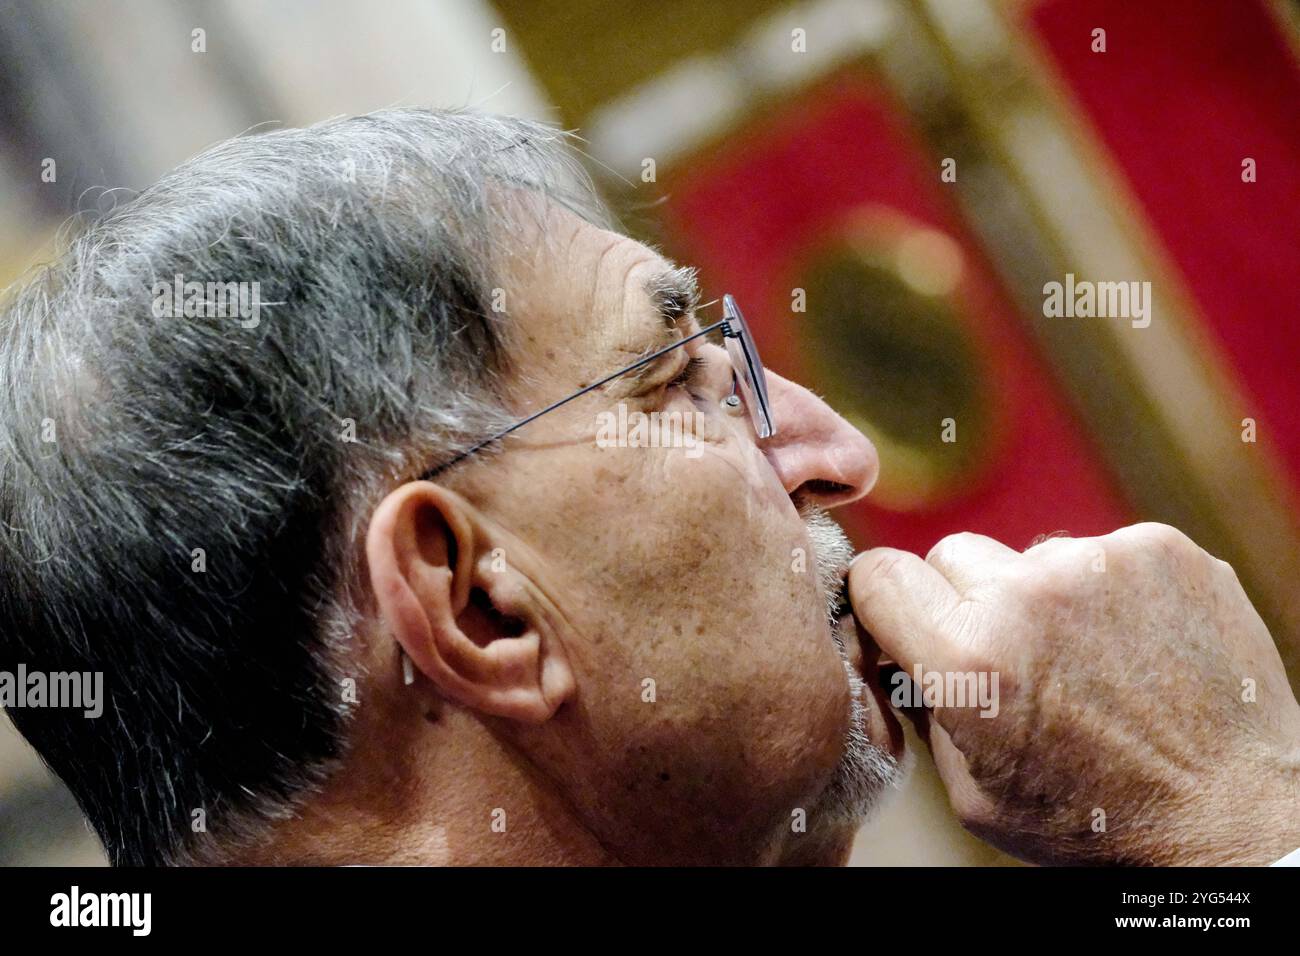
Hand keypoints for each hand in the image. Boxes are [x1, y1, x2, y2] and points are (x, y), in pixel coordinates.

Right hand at [848, 523, 1299, 864]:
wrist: (1233, 817)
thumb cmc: (1096, 822)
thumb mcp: (973, 791)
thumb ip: (921, 708)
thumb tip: (894, 650)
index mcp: (967, 660)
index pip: (880, 573)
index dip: (883, 598)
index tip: (900, 618)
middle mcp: (1028, 596)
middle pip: (950, 555)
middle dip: (964, 600)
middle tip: (1007, 655)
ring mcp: (1099, 563)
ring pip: (1029, 555)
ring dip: (1040, 597)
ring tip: (1087, 660)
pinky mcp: (1161, 549)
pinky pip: (1098, 552)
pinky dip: (1105, 591)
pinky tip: (1132, 645)